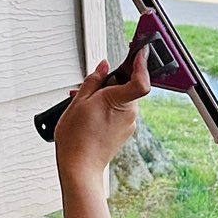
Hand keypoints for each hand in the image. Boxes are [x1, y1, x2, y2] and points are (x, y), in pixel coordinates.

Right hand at [54, 47, 150, 180]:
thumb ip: (93, 81)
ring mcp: (129, 124)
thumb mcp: (79, 102)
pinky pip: (119, 112)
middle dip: (111, 82)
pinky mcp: (124, 132)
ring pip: (122, 100)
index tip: (140, 50)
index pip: (141, 78)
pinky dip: (107, 109)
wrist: (79, 167)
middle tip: (92, 85)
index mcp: (120, 102)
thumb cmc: (76, 138)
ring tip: (85, 105)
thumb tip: (103, 67)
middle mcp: (131, 113)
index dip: (141, 62)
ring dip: (106, 97)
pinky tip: (90, 116)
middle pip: (127, 87)